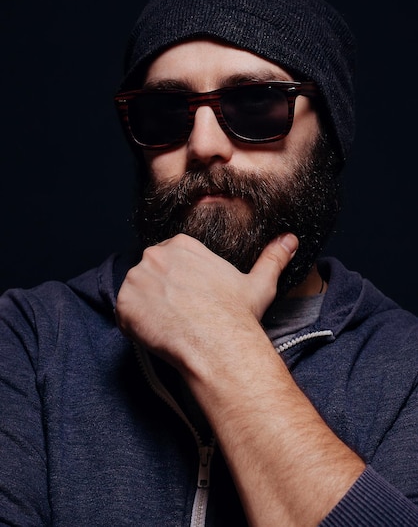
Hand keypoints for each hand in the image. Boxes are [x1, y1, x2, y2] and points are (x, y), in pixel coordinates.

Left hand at [115, 232, 297, 372]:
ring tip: (172, 325)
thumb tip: (291, 239)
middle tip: (181, 315)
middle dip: (161, 292)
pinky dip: (136, 325)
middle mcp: (154, 255)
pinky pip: (124, 314)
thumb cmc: (237, 314)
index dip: (179, 282)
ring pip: (136, 293)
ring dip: (147, 308)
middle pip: (151, 274)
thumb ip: (273, 257)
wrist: (218, 344)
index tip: (191, 299)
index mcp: (181, 245)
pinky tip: (158, 334)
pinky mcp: (124, 305)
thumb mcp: (259, 282)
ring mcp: (136, 279)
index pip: (170, 259)